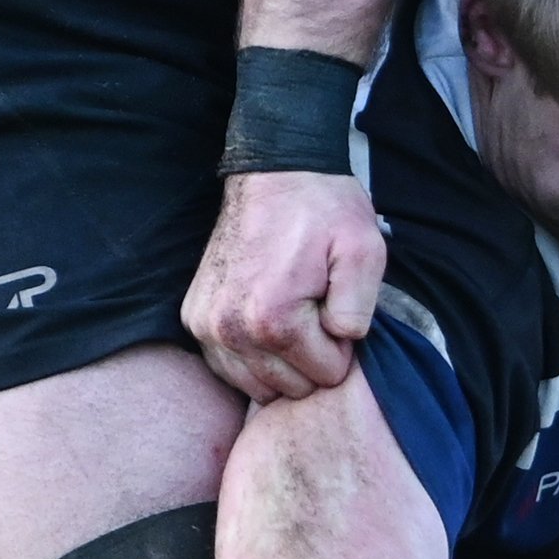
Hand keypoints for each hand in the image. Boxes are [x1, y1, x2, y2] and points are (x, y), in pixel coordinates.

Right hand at [185, 167, 384, 398]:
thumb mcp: (364, 252)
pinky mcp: (194, 318)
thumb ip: (359, 311)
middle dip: (312, 356)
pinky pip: (229, 368)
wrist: (274, 170)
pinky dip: (251, 356)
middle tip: (316, 308)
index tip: (335, 306)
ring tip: (291, 313)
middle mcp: (230, 330)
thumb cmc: (323, 210)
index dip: (342, 345)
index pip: (327, 375)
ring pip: (258, 385)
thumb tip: (340, 345)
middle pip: (291, 387)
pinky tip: (265, 321)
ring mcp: (206, 326)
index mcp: (273, 319)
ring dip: (281, 361)